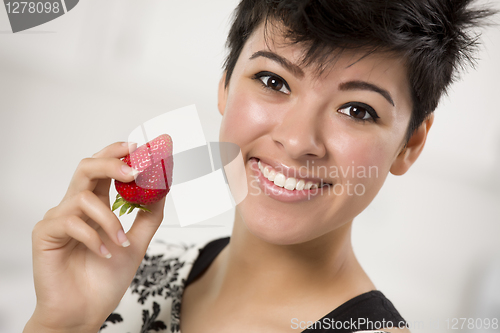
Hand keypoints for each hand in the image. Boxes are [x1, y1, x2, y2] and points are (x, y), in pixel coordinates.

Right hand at [24, 142, 165, 332]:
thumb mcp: (137, 243)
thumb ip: (148, 216)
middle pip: (87, 167)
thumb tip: (163, 188)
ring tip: (121, 242)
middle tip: (134, 171)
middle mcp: (76, 206)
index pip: (105, 169)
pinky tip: (104, 253)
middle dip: (112, 163)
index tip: (140, 147)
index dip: (119, 154)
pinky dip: (94, 237)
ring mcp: (59, 218)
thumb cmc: (106, 279)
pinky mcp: (45, 234)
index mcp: (96, 205)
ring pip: (84, 197)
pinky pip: (70, 222)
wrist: (84, 312)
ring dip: (110, 219)